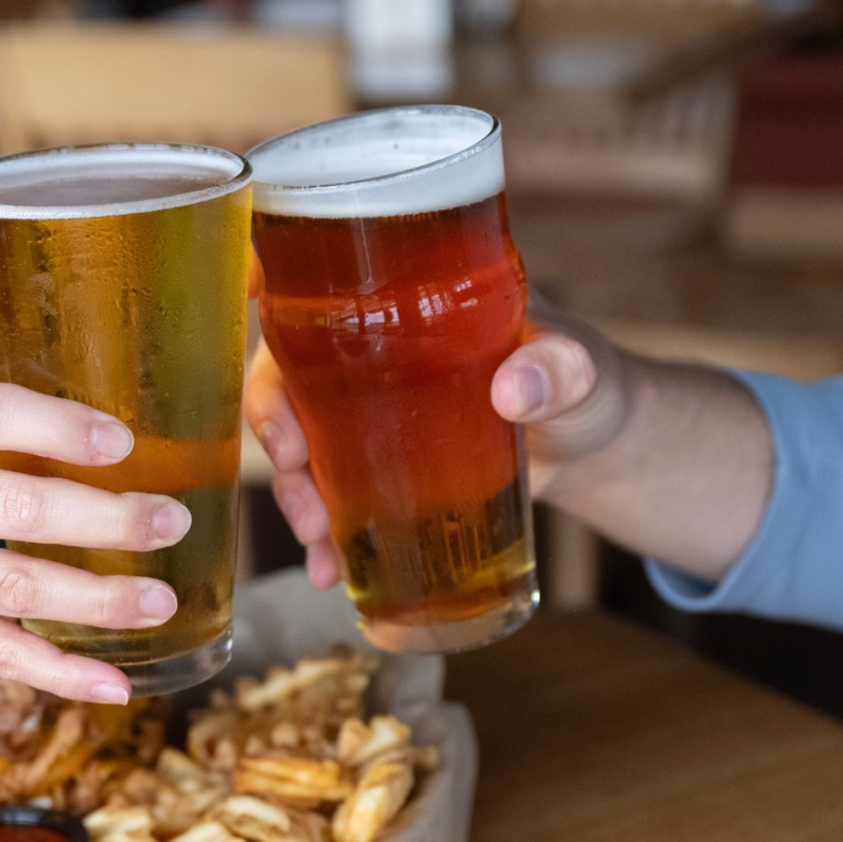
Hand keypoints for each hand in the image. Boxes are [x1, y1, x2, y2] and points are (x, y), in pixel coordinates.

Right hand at [0, 380, 190, 706]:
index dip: (58, 429)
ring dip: (99, 601)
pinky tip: (117, 684)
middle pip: (19, 512)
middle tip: (171, 521)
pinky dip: (60, 675)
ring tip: (161, 600)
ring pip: (15, 592)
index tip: (123, 442)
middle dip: (108, 521)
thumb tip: (126, 439)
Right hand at [242, 299, 625, 588]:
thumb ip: (560, 370)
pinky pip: (329, 489)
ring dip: (290, 488)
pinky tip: (327, 568)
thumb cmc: (586, 384)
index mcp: (411, 300)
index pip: (323, 274)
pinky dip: (321, 530)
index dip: (271, 274)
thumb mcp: (580, 370)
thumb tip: (513, 391)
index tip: (249, 289)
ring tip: (317, 537)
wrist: (593, 446)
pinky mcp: (380, 464)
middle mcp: (373, 349)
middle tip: (295, 470)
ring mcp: (370, 409)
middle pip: (288, 368)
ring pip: (297, 437)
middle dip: (274, 422)